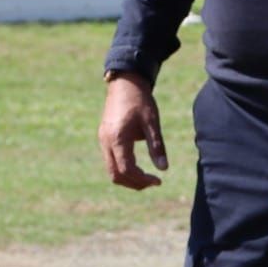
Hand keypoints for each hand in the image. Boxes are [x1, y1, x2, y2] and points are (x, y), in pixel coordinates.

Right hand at [98, 72, 167, 190]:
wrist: (125, 83)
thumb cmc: (140, 100)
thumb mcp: (152, 122)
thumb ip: (157, 146)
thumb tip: (164, 169)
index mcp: (118, 138)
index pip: (127, 169)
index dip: (142, 179)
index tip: (158, 181)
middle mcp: (106, 141)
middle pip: (116, 175)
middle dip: (134, 183)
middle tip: (153, 183)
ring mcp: (103, 140)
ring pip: (111, 170)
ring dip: (128, 178)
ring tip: (147, 177)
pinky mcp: (104, 138)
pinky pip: (111, 161)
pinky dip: (123, 169)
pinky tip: (139, 167)